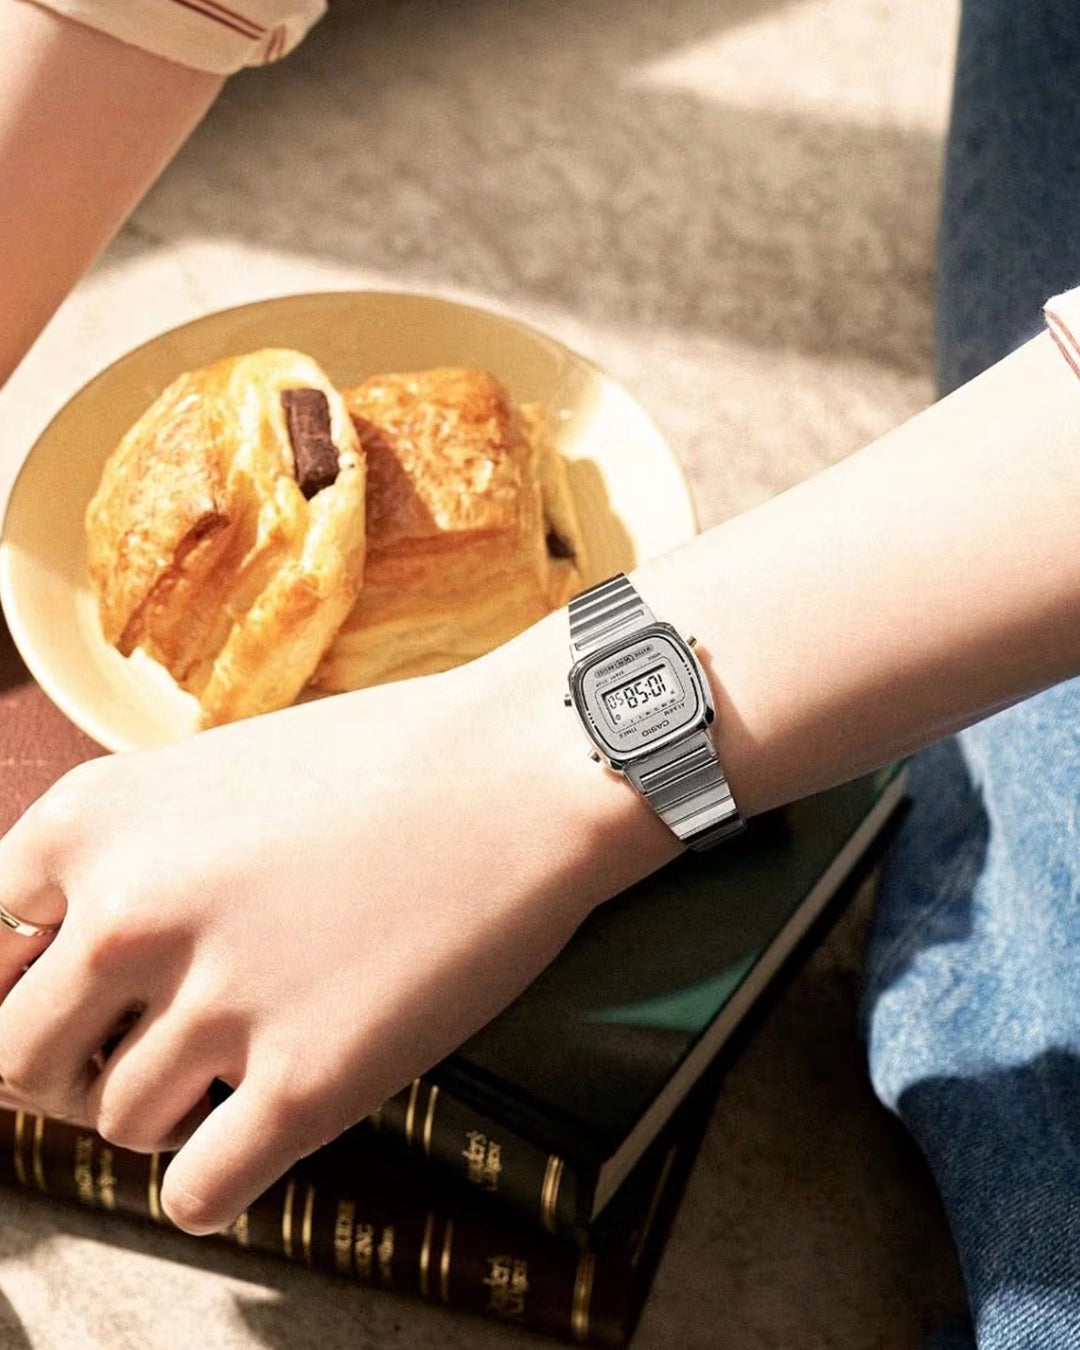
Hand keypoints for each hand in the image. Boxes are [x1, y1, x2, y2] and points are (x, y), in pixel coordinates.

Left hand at [0, 614, 675, 1233]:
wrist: (525, 771)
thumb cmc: (387, 758)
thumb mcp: (216, 773)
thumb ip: (128, 858)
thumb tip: (76, 959)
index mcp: (92, 822)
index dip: (46, 974)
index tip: (101, 987)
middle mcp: (126, 916)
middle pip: (16, 1062)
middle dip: (74, 1067)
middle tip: (148, 1047)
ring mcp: (215, 1007)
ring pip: (115, 1127)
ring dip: (170, 1107)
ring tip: (248, 1055)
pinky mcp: (305, 1088)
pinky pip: (195, 1194)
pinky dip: (217, 1175)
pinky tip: (265, 1122)